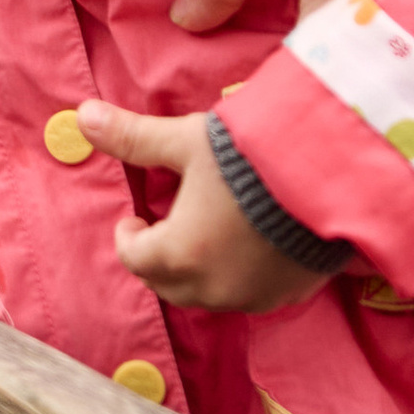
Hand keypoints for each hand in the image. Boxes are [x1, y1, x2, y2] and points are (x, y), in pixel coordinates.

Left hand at [72, 99, 329, 311]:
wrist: (332, 172)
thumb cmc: (249, 155)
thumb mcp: (186, 141)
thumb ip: (133, 137)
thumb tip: (80, 117)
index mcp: (179, 255)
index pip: (134, 258)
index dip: (128, 235)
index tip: (137, 214)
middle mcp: (214, 288)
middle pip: (168, 283)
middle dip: (159, 257)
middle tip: (166, 223)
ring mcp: (256, 297)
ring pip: (210, 293)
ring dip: (198, 269)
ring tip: (206, 230)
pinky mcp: (292, 293)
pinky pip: (251, 294)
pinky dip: (239, 275)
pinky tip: (249, 243)